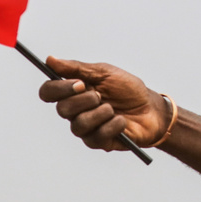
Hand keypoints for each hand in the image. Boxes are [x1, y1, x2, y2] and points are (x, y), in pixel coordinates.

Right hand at [38, 57, 169, 149]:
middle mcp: (76, 111)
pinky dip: (112, 126)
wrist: (152, 109)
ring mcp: (87, 128)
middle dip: (83, 100)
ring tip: (113, 108)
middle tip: (100, 95)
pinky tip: (122, 121)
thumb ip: (77, 68)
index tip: (79, 83)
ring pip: (78, 125)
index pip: (48, 92)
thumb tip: (50, 59)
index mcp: (74, 92)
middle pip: (62, 109)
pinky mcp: (99, 142)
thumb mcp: (105, 73)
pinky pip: (96, 137)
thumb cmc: (128, 90)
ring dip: (99, 114)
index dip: (58, 88)